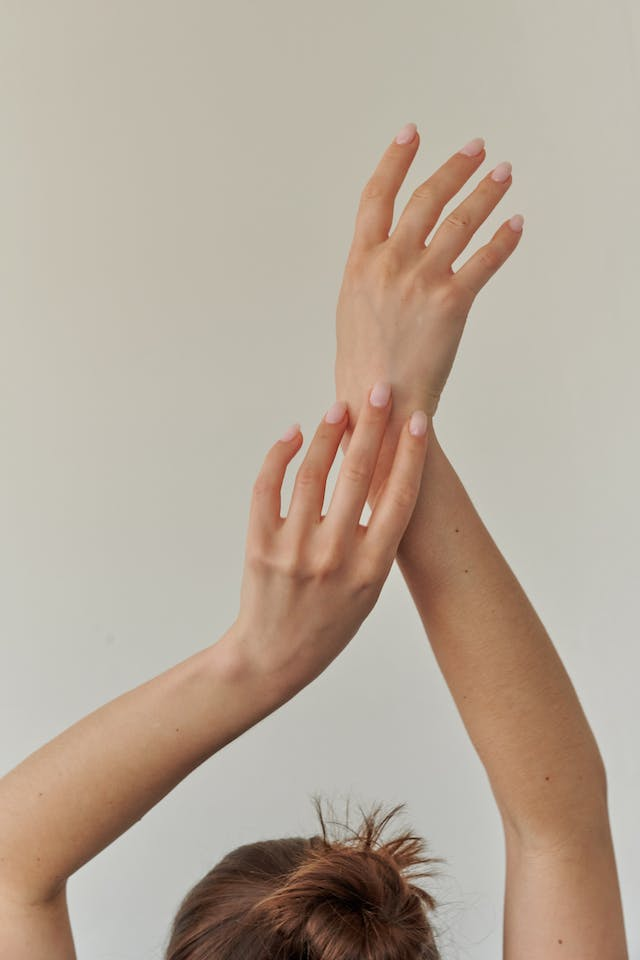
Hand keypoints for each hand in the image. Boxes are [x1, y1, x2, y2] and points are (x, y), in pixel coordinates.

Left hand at [232, 384, 427, 694]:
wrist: (274, 656)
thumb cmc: (330, 620)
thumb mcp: (370, 589)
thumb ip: (378, 539)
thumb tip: (381, 477)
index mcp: (371, 568)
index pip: (398, 499)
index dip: (410, 455)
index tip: (418, 421)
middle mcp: (335, 556)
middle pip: (358, 476)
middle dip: (372, 427)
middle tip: (380, 391)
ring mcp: (294, 550)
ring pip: (312, 474)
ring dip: (329, 434)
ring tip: (340, 408)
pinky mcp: (261, 545)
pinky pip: (268, 487)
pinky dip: (280, 455)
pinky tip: (294, 434)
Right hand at [335, 123, 522, 497]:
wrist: (379, 403)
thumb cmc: (364, 363)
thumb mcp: (354, 307)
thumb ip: (373, 271)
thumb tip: (392, 248)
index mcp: (360, 262)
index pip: (377, 196)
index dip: (395, 160)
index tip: (411, 134)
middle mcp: (389, 263)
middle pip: (426, 199)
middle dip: (454, 168)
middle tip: (476, 149)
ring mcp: (421, 281)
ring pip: (460, 222)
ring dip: (485, 193)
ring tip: (502, 173)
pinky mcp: (451, 303)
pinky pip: (484, 261)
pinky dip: (504, 239)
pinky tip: (517, 223)